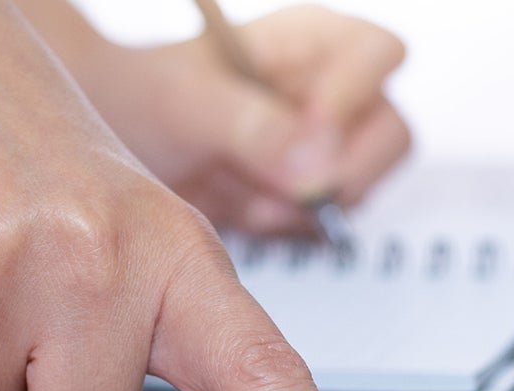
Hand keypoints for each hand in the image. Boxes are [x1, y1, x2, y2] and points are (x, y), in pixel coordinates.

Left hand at [71, 5, 411, 233]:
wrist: (123, 143)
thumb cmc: (147, 96)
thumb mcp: (186, 102)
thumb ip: (250, 125)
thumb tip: (314, 165)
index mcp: (313, 41)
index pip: (379, 55)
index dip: (353, 97)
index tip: (310, 137)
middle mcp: (333, 90)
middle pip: (390, 134)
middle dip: (338, 172)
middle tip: (284, 187)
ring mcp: (328, 146)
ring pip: (362, 186)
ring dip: (303, 206)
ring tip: (244, 195)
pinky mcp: (311, 193)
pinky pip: (327, 223)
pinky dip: (286, 228)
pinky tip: (243, 208)